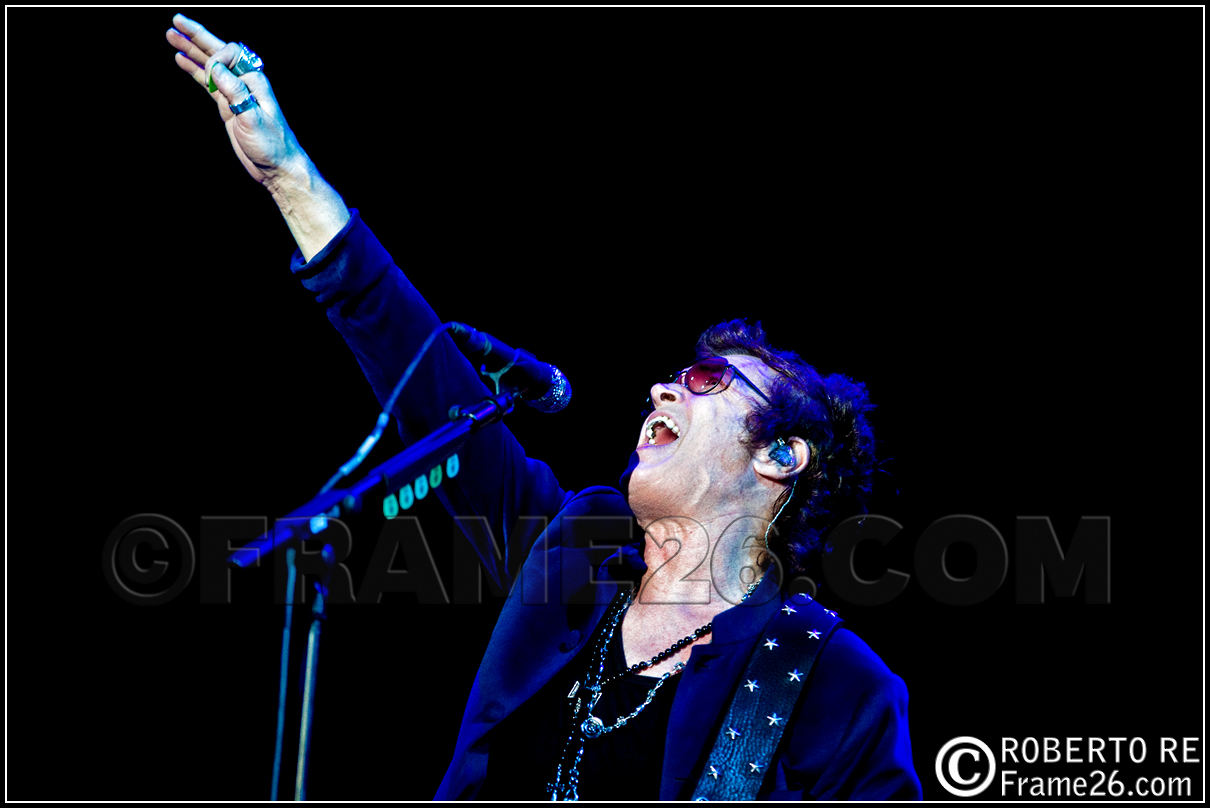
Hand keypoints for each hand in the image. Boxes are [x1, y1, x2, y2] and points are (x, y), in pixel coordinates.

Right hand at [166, 14, 302, 184]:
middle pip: (218, 52)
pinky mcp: (228, 106)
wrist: (277, 167)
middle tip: (176, 21)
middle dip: (197, 36)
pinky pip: (208, 82)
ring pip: (210, 65)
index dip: (216, 57)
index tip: (209, 74)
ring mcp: (235, 93)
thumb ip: (235, 92)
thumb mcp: (254, 118)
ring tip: (172, 36)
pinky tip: (181, 60)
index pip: (231, 54)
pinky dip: (194, 70)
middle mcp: (244, 82)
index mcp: (254, 81)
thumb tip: (216, 68)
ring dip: (191, 50)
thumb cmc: (272, 145)